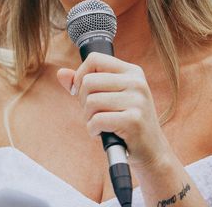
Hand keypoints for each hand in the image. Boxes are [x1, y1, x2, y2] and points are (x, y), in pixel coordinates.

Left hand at [56, 53, 171, 171]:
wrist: (151, 151)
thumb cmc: (125, 121)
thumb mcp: (107, 97)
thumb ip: (83, 83)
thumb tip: (60, 73)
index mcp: (131, 71)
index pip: (94, 59)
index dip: (80, 75)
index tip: (84, 92)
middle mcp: (137, 82)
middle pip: (88, 81)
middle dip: (82, 100)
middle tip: (93, 112)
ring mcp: (137, 100)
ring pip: (91, 101)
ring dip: (88, 117)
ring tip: (99, 123)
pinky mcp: (134, 120)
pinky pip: (97, 119)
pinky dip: (93, 129)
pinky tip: (101, 133)